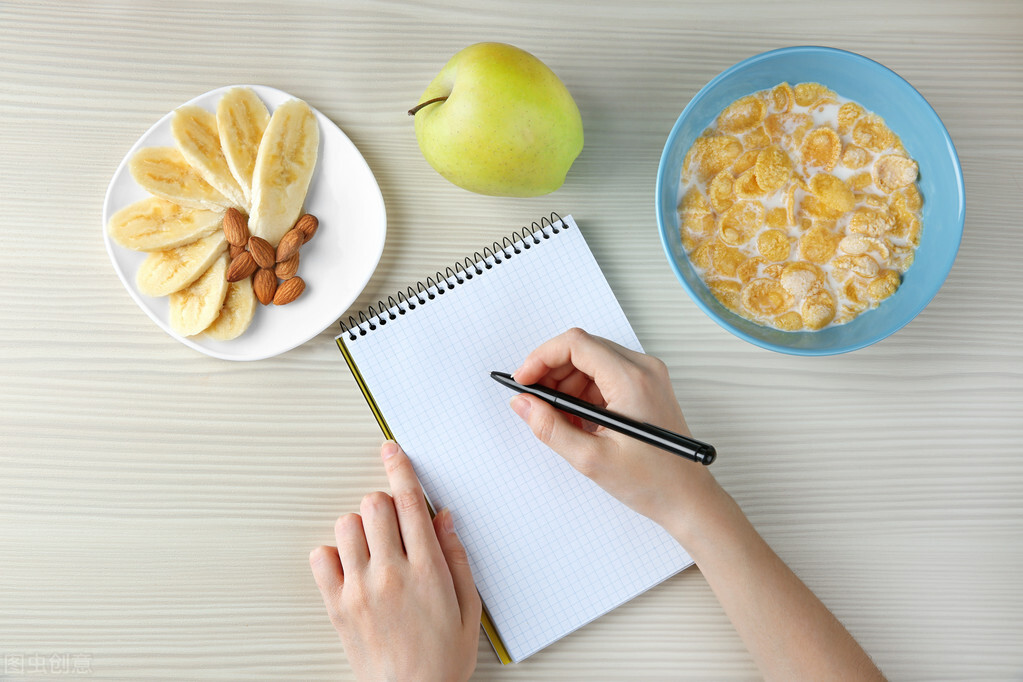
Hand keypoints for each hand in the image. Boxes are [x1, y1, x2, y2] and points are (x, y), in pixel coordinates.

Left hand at [309, 441, 480, 681]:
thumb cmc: (441, 659)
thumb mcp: (468, 607)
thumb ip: (455, 558)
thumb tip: (444, 519)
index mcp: (426, 570)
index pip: (409, 502)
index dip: (400, 469)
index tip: (392, 451)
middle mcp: (390, 573)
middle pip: (374, 504)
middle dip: (384, 501)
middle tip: (393, 518)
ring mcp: (359, 588)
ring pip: (347, 525)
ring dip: (360, 526)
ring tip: (373, 546)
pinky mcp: (337, 605)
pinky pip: (321, 558)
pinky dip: (333, 554)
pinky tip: (351, 565)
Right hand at [510, 328, 717, 533]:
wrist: (688, 499)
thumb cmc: (652, 482)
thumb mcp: (591, 459)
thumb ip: (550, 427)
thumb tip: (523, 403)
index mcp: (632, 380)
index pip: (576, 344)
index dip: (541, 358)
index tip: (522, 380)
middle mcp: (643, 369)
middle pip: (582, 349)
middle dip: (551, 372)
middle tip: (534, 402)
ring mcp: (647, 376)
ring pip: (591, 361)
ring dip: (566, 385)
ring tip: (558, 420)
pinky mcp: (645, 387)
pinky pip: (604, 376)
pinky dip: (583, 393)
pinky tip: (577, 422)